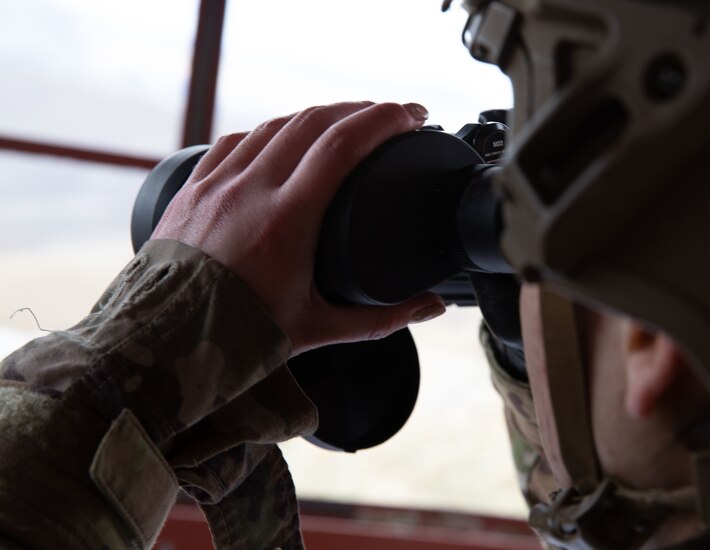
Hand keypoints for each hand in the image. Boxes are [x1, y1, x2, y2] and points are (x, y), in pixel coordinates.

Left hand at [152, 101, 445, 355]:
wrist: (163, 344)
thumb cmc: (236, 338)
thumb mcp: (318, 329)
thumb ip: (381, 318)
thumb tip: (430, 307)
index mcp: (286, 220)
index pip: (344, 144)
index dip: (384, 119)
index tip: (411, 115)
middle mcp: (250, 190)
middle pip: (314, 121)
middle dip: (361, 110)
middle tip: (392, 118)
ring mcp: (217, 183)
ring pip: (276, 125)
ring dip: (319, 116)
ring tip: (348, 124)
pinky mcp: (194, 187)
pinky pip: (237, 140)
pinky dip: (272, 132)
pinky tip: (287, 138)